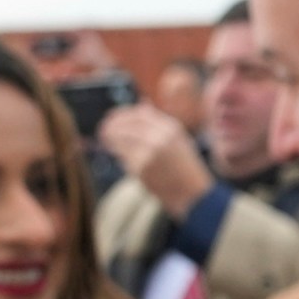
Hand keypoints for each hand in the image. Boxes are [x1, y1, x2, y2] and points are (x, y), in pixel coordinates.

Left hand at [97, 104, 214, 218]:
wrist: (194, 195)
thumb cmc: (186, 168)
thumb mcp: (179, 140)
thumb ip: (159, 122)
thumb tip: (142, 103)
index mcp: (171, 128)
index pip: (138, 113)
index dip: (121, 115)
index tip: (113, 118)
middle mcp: (160, 136)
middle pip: (125, 124)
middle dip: (111, 126)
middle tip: (103, 130)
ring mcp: (149, 151)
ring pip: (119, 138)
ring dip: (109, 139)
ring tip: (105, 140)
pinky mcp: (140, 167)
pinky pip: (121, 156)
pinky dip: (117, 155)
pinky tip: (117, 156)